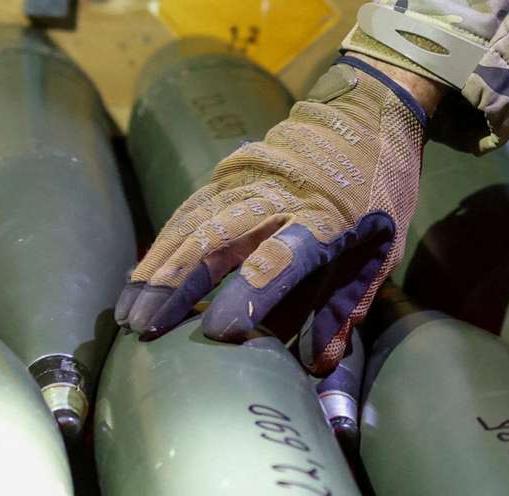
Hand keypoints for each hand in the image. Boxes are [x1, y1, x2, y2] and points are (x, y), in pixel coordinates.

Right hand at [115, 55, 439, 374]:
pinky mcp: (226, 174)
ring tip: (129, 313)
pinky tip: (139, 278)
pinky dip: (160, 247)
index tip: (216, 332)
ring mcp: (247, 181)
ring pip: (191, 227)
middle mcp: (278, 198)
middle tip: (145, 329)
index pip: (279, 261)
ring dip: (156, 272)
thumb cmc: (376, 194)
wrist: (364, 115)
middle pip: (217, 243)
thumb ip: (343, 309)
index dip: (246, 296)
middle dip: (176, 288)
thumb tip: (316, 367)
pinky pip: (186, 213)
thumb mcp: (379, 252)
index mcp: (325, 220)